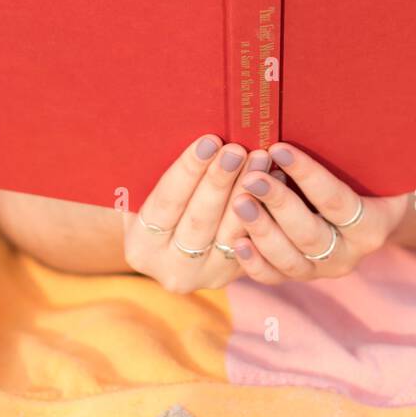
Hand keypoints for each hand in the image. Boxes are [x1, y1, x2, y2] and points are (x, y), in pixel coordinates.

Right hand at [121, 134, 282, 292]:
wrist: (172, 239)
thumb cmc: (163, 200)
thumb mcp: (150, 190)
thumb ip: (165, 173)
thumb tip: (201, 139)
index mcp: (141, 247)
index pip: (166, 202)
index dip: (188, 170)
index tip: (209, 141)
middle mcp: (170, 270)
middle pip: (198, 219)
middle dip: (219, 181)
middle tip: (237, 149)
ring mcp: (204, 277)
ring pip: (229, 233)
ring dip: (247, 192)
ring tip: (259, 158)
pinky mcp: (232, 275)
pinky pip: (252, 242)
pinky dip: (264, 209)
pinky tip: (275, 180)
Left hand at [227, 143, 408, 283]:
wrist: (370, 211)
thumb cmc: (363, 174)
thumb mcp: (366, 162)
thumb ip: (347, 151)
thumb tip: (327, 105)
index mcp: (371, 225)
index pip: (336, 200)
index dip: (307, 175)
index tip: (278, 148)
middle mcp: (348, 254)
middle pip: (310, 234)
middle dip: (279, 205)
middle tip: (252, 178)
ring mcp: (322, 270)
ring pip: (290, 260)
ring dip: (262, 231)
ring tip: (239, 202)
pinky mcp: (299, 277)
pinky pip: (274, 277)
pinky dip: (254, 262)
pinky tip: (235, 240)